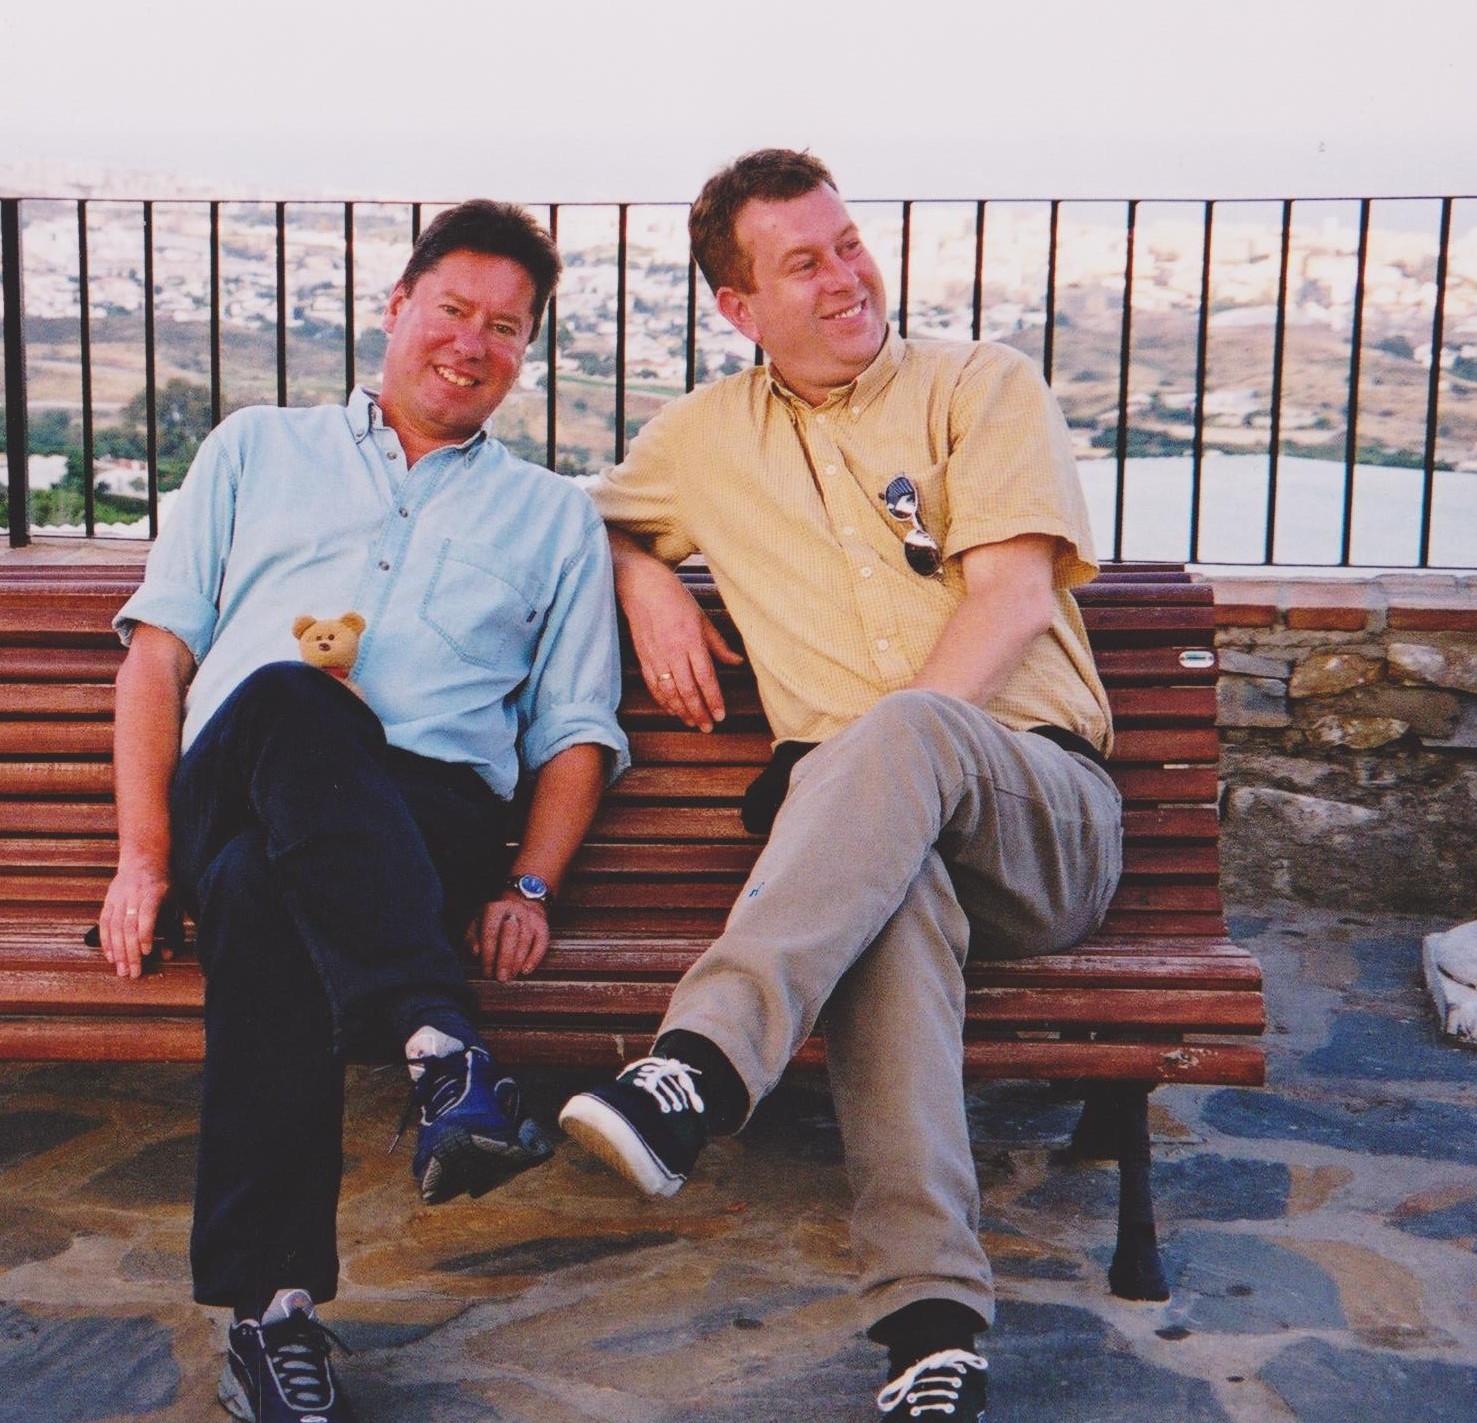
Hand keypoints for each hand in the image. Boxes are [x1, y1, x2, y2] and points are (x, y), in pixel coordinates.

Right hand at [98, 860, 171, 979]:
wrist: (143, 861)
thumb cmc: (164, 886)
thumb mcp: (174, 902)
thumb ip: (173, 928)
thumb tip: (167, 955)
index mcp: (153, 892)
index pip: (146, 915)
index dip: (145, 934)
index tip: (147, 952)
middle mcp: (133, 895)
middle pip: (129, 926)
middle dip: (130, 952)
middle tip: (133, 972)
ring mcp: (118, 898)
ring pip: (115, 927)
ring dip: (118, 951)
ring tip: (122, 970)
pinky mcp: (108, 902)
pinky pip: (104, 924)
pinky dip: (106, 942)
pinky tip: (111, 957)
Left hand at [467, 893, 549, 981]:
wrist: (519, 903)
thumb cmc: (495, 919)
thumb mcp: (478, 923)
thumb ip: (472, 937)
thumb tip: (476, 951)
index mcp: (495, 909)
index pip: (490, 933)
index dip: (488, 954)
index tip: (487, 970)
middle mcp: (514, 910)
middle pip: (511, 936)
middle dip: (505, 959)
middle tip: (501, 977)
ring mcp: (530, 916)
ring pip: (526, 940)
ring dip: (518, 962)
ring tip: (510, 975)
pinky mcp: (542, 925)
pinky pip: (541, 943)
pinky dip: (534, 958)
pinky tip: (525, 970)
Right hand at [618, 558, 742, 731]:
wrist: (641, 587)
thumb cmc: (675, 598)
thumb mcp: (702, 617)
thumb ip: (718, 644)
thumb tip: (736, 662)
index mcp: (690, 640)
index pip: (705, 677)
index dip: (713, 699)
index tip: (721, 715)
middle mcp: (673, 651)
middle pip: (687, 690)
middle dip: (699, 711)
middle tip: (708, 727)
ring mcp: (656, 656)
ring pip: (669, 692)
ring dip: (682, 711)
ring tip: (693, 723)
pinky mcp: (643, 658)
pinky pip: (654, 685)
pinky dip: (663, 701)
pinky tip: (672, 710)